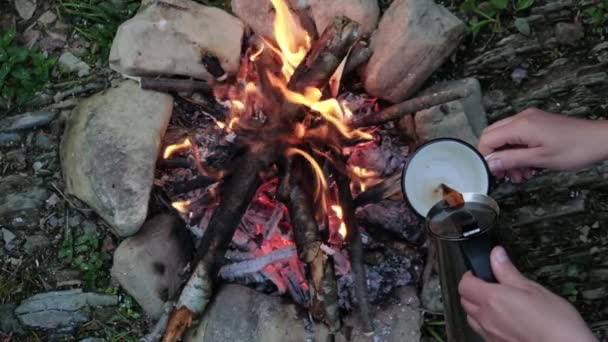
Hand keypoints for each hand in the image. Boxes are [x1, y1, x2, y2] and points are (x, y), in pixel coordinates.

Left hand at [458, 246, 596, 341]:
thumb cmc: (555, 322)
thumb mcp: (532, 289)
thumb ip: (508, 272)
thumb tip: (496, 255)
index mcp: (492, 299)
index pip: (464, 284)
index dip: (470, 275)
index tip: (479, 272)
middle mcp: (486, 318)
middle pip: (464, 301)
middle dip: (472, 290)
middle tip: (488, 285)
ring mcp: (490, 334)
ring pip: (471, 317)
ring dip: (477, 308)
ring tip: (495, 303)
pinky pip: (482, 331)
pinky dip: (486, 323)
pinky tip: (502, 320)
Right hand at [479, 108, 607, 181]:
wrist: (600, 139)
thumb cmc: (575, 148)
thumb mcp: (539, 159)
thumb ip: (511, 160)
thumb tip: (490, 164)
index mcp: (520, 126)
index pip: (488, 139)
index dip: (485, 156)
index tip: (492, 171)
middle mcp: (522, 118)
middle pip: (494, 136)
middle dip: (496, 157)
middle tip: (504, 174)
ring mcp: (530, 119)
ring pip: (506, 138)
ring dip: (509, 157)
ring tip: (520, 174)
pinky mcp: (538, 123)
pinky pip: (518, 136)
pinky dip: (518, 151)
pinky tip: (528, 165)